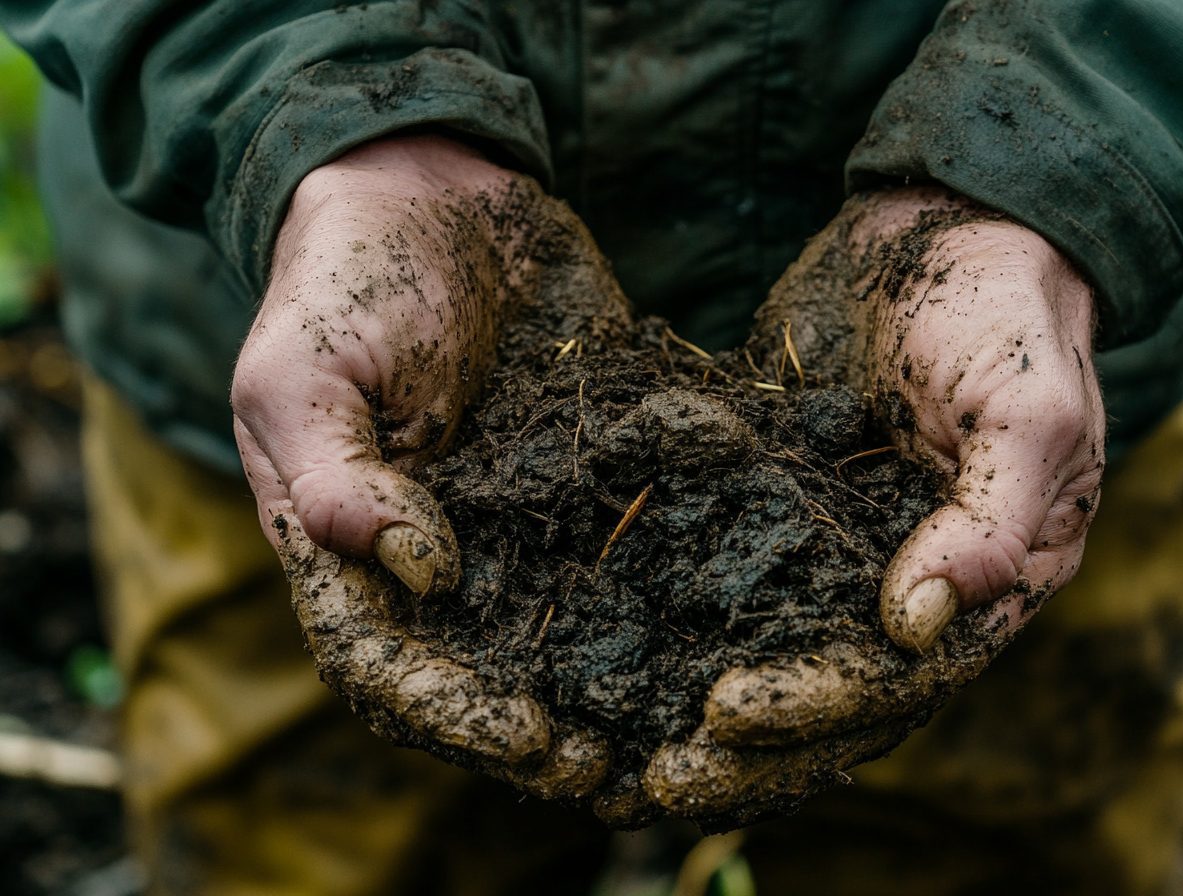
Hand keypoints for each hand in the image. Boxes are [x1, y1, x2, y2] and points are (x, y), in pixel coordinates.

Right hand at [231, 134, 631, 802]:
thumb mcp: (305, 373)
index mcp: (348, 545)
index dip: (451, 716)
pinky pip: (625, 541)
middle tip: (618, 770)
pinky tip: (727, 618)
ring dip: (611, 687)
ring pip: (558, 628)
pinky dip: (667, 587)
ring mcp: (514, 518)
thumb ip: (338, 478)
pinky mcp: (584, 474)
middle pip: (478, 673)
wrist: (435, 191)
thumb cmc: (348, 281)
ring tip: (680, 735)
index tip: (531, 739)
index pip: (387, 663)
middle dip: (539, 734)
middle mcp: (435, 552)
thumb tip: (425, 573)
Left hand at [644, 187, 1105, 824]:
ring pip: (767, 642)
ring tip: (615, 738)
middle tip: (652, 773)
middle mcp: (907, 583)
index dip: (817, 708)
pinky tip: (606, 635)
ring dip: (698, 698)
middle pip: (824, 689)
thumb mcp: (1031, 413)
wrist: (948, 221)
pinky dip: (674, 604)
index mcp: (983, 585)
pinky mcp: (780, 496)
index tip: (726, 716)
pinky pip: (726, 561)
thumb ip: (993, 521)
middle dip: (744, 741)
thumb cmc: (1009, 314)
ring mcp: (838, 543)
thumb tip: (914, 626)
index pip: (897, 681)